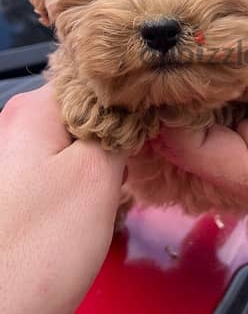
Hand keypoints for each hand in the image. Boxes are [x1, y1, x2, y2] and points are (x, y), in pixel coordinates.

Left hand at [0, 85, 125, 313]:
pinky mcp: (22, 184)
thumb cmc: (40, 245)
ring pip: (78, 137)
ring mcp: (17, 155)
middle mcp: (18, 124)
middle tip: (140, 152)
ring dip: (105, 152)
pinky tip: (101, 193)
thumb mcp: (96, 175)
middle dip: (118, 128)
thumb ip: (120, 130)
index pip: (93, 79)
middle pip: (86, 108)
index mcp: (33, 109)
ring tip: (121, 175)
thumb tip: (133, 111)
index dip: (129, 96)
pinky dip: (88, 171)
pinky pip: (65, 162)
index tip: (153, 116)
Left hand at [153, 49, 247, 215]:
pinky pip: (212, 119)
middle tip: (162, 56)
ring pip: (195, 131)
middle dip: (175, 101)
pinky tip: (203, 66)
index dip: (170, 108)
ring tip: (178, 56)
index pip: (192, 151)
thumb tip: (193, 65)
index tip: (161, 65)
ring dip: (189, 95)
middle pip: (187, 145)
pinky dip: (207, 93)